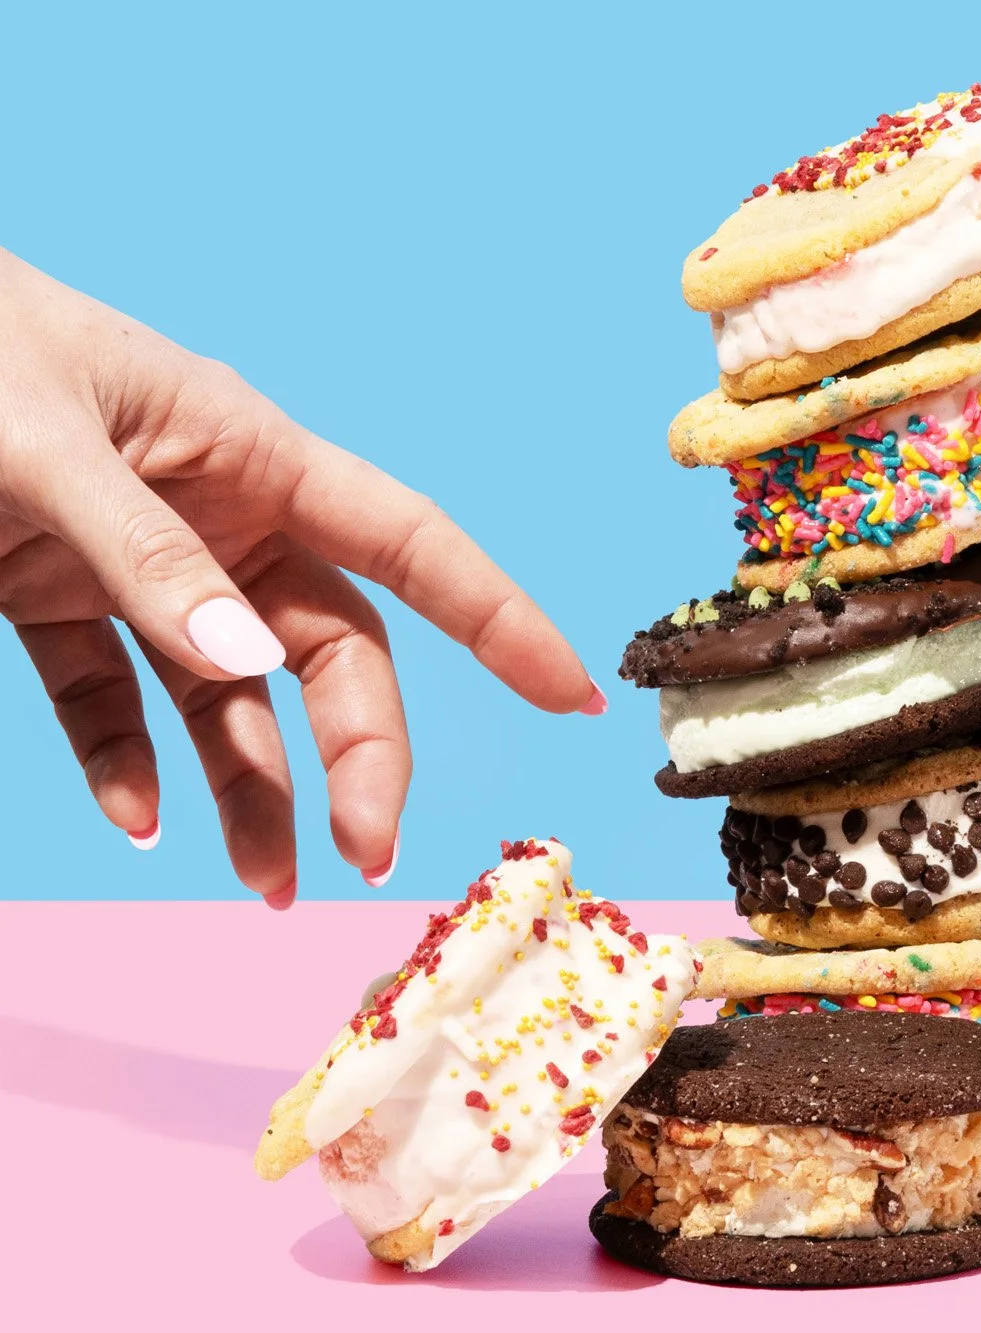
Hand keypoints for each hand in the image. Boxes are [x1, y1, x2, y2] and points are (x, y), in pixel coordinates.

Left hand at [0, 253, 603, 902]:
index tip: (574, 689)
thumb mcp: (37, 445)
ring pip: (229, 695)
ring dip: (251, 789)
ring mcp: (135, 563)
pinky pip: (111, 698)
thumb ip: (143, 556)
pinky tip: (138, 823)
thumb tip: (243, 662)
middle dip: (357, 752)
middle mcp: (213, 514)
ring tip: (258, 887)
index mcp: (246, 450)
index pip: (408, 544)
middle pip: (327, 649)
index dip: (500, 616)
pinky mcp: (44, 597)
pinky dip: (126, 766)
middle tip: (359, 853)